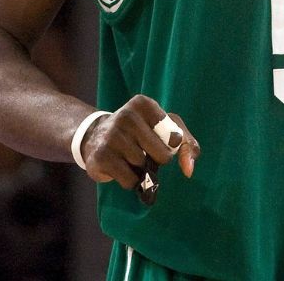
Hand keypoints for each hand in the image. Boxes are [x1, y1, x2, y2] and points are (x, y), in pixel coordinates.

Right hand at [79, 95, 201, 204]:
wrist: (95, 136)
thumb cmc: (139, 133)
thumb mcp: (165, 129)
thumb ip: (187, 145)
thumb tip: (188, 169)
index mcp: (143, 103)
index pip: (175, 137)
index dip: (171, 145)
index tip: (159, 139)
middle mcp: (126, 115)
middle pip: (162, 155)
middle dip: (157, 159)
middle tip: (144, 151)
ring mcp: (111, 135)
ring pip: (143, 166)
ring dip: (141, 169)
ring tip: (129, 157)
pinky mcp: (101, 156)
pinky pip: (130, 180)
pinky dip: (130, 180)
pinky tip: (120, 167)